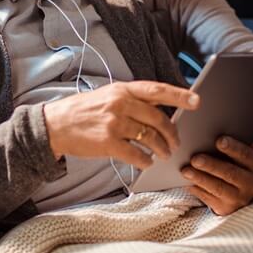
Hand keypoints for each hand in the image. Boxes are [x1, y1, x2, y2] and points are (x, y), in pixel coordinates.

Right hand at [43, 81, 199, 170]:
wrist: (54, 125)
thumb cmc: (83, 111)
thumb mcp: (107, 96)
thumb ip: (132, 101)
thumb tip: (161, 110)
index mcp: (122, 90)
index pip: (157, 90)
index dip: (180, 95)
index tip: (197, 100)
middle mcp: (120, 104)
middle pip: (159, 118)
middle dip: (172, 133)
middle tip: (177, 142)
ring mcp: (114, 124)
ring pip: (150, 137)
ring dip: (162, 148)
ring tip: (164, 154)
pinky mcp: (108, 143)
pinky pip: (136, 154)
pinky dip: (145, 160)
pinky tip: (147, 162)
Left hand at [181, 135, 252, 214]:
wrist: (239, 196)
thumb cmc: (238, 167)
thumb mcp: (245, 154)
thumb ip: (250, 138)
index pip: (246, 155)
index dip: (233, 148)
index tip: (219, 140)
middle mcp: (251, 184)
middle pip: (230, 173)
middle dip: (212, 165)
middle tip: (195, 158)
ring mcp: (238, 198)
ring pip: (218, 188)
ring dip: (200, 178)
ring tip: (185, 170)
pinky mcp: (225, 209)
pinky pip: (208, 198)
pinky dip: (196, 189)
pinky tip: (185, 182)